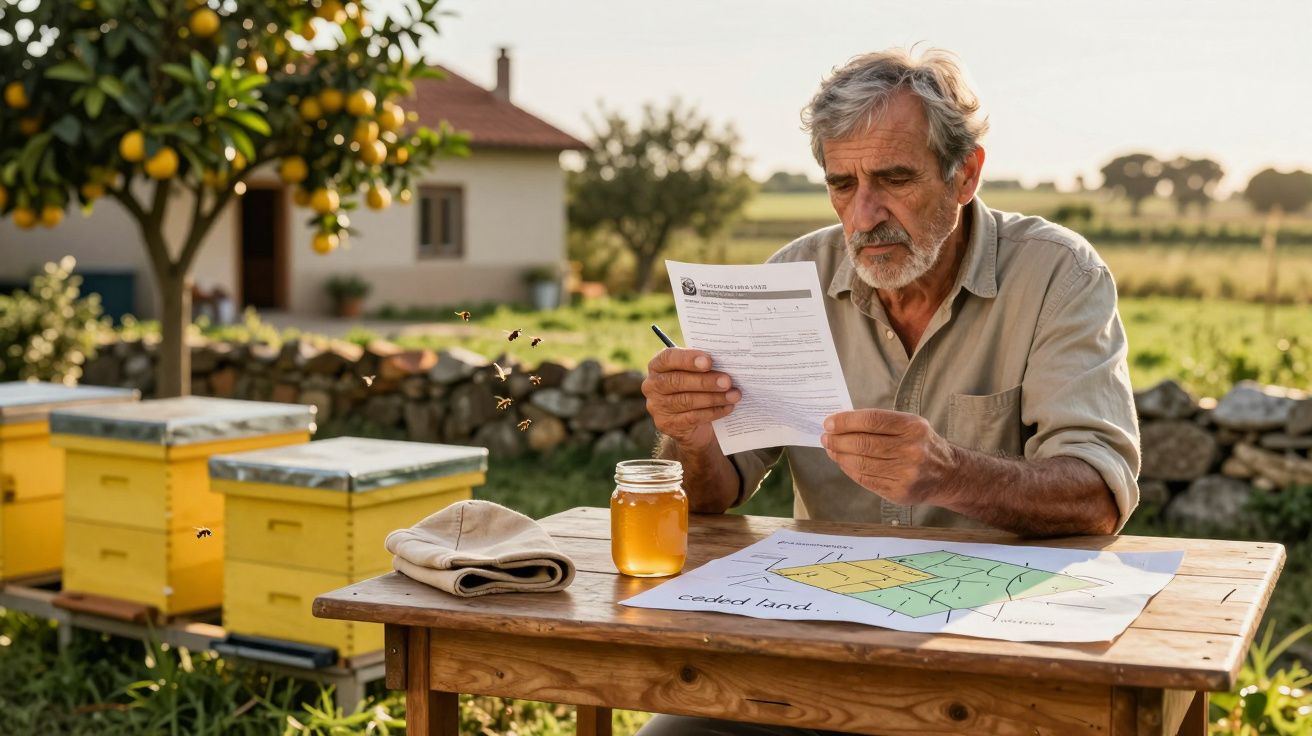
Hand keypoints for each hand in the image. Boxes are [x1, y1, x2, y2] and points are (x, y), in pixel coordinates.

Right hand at [642, 348, 740, 449]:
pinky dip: (713, 412)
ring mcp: (657, 407)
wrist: (691, 423)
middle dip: (705, 381)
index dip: (688, 359)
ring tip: (734, 395)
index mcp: (658, 365)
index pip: (668, 358)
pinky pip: (692, 417)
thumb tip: (728, 361)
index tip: (709, 361)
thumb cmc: (695, 388)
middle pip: (677, 381)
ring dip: (714, 398)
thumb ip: (703, 366)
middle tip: (728, 381)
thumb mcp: (695, 373)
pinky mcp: (667, 424)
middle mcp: (652, 385)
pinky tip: (728, 407)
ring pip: (686, 401)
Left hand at [820, 409, 958, 505]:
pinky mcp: (899, 492)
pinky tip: (843, 463)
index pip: (872, 421)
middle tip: (826, 437)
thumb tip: (841, 424)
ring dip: (840, 456)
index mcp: (913, 427)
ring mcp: (906, 474)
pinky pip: (865, 480)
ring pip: (860, 464)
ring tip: (831, 449)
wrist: (948, 475)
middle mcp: (911, 450)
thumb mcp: (910, 425)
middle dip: (838, 440)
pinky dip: (849, 470)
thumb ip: (880, 423)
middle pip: (863, 444)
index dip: (845, 421)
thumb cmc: (922, 445)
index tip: (829, 423)